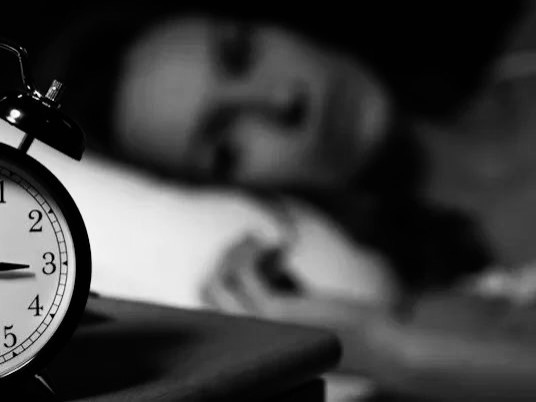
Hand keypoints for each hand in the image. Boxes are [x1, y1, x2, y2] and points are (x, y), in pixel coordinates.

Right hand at [201, 234, 377, 327]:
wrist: (382, 348)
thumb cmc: (344, 325)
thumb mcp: (302, 304)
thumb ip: (280, 287)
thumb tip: (265, 256)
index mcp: (251, 339)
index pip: (214, 300)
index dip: (230, 268)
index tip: (262, 253)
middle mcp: (246, 339)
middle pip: (208, 288)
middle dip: (228, 256)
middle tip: (255, 242)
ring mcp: (257, 328)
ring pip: (219, 279)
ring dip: (239, 250)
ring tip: (267, 242)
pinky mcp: (273, 313)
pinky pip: (244, 271)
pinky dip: (257, 249)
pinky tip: (284, 246)